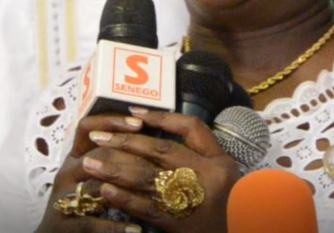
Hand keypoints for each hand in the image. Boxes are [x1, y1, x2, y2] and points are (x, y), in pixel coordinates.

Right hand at [36, 113, 147, 232]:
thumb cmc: (83, 200)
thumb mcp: (92, 174)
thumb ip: (111, 156)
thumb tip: (146, 134)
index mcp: (74, 157)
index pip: (87, 128)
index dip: (112, 121)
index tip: (139, 123)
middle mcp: (66, 174)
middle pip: (97, 155)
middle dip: (129, 156)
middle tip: (156, 162)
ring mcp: (64, 200)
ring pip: (95, 188)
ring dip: (125, 191)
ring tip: (152, 195)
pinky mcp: (65, 226)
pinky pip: (92, 224)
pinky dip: (116, 227)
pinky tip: (136, 229)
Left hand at [37, 110, 240, 232]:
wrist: (243, 229)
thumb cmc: (230, 201)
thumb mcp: (225, 170)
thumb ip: (200, 149)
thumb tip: (159, 126)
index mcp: (217, 162)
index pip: (189, 129)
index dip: (160, 119)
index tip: (132, 112)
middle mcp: (204, 178)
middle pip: (159, 152)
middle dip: (125, 142)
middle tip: (97, 137)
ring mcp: (190, 201)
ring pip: (147, 179)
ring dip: (115, 169)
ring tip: (90, 162)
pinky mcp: (178, 225)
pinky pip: (147, 208)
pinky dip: (124, 198)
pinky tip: (106, 190)